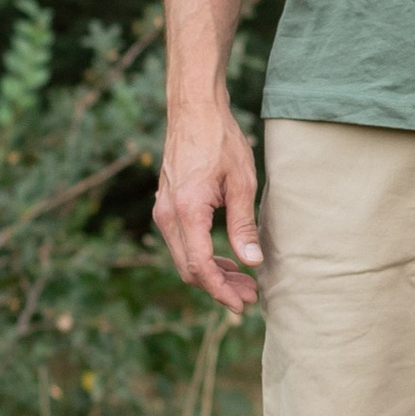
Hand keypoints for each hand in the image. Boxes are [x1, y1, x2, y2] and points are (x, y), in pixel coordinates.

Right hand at [153, 101, 262, 315]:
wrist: (193, 111)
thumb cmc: (220, 141)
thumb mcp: (242, 182)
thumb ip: (244, 225)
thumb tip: (251, 263)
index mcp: (186, 211)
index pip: (200, 267)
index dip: (221, 291)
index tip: (242, 304)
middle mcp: (167, 216)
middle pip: (190, 269)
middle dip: (219, 287)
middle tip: (251, 296)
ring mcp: (163, 211)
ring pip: (185, 258)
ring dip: (212, 274)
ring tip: (244, 281)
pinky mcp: (166, 206)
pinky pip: (182, 243)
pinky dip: (203, 256)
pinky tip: (227, 259)